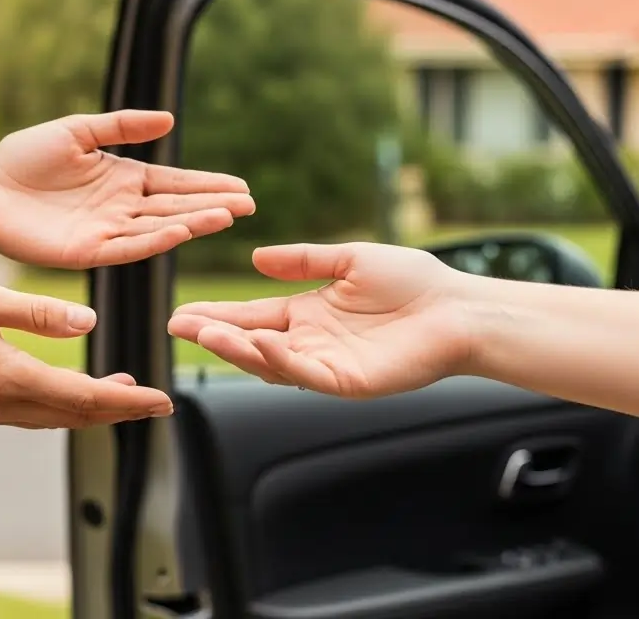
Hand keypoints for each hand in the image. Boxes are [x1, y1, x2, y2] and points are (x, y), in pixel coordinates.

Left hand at [0, 111, 255, 268]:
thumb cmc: (23, 159)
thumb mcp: (77, 131)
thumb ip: (122, 126)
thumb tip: (170, 120)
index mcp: (123, 180)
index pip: (175, 184)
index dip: (208, 186)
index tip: (242, 189)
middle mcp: (121, 209)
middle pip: (176, 207)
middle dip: (213, 206)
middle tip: (249, 205)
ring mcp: (107, 232)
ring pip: (159, 228)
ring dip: (194, 222)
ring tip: (227, 216)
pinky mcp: (88, 252)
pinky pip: (129, 247)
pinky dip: (156, 240)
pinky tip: (181, 230)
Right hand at [0, 278, 172, 427]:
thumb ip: (36, 312)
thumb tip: (89, 321)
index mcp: (6, 377)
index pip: (82, 397)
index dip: (127, 401)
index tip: (162, 399)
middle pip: (74, 415)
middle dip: (118, 410)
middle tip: (155, 402)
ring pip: (52, 417)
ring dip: (89, 409)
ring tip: (121, 394)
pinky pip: (28, 413)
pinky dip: (58, 405)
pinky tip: (67, 389)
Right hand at [167, 243, 475, 397]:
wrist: (459, 308)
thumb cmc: (415, 282)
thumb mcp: (350, 260)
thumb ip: (304, 260)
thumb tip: (257, 256)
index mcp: (308, 314)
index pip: (251, 315)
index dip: (217, 315)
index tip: (182, 311)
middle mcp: (311, 343)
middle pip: (251, 342)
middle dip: (214, 335)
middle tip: (179, 326)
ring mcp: (327, 365)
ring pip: (271, 363)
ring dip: (238, 349)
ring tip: (207, 334)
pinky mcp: (348, 382)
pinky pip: (305, 374)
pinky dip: (279, 361)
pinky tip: (257, 344)